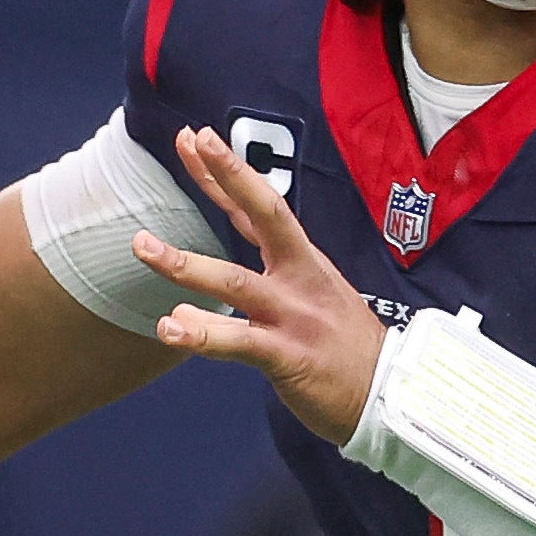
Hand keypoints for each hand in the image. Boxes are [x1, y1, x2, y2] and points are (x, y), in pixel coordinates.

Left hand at [136, 127, 389, 444]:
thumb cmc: (347, 352)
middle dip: (227, 177)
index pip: (260, 209)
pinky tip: (170, 327)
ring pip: (235, 282)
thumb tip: (195, 293)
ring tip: (142, 247)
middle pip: (264, 216)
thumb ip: (260, 288)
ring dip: (186, 264)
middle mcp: (299, 280)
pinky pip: (239, 343)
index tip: (197, 139)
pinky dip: (203, 334)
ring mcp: (295, 316)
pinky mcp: (290, 357)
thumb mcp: (313, 303)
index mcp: (305, 263)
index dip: (227, 173)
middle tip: (193, 142)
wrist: (392, 397)